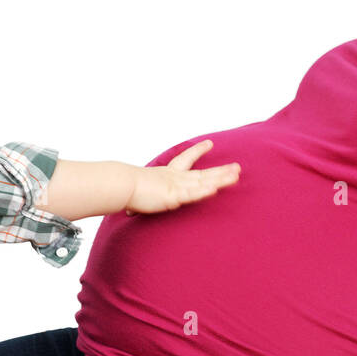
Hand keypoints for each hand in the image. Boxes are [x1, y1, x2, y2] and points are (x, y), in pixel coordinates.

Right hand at [125, 139, 240, 214]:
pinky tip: (217, 188)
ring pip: (203, 182)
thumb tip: (129, 212)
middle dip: (221, 171)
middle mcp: (174, 179)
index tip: (209, 143)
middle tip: (237, 167)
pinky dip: (205, 191)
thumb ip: (136, 203)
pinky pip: (193, 194)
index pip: (185, 160)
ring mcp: (176, 187)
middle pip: (203, 173)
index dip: (197, 151)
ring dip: (221, 179)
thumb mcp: (135, 194)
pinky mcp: (173, 196)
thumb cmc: (123, 189)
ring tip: (236, 175)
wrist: (119, 185)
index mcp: (166, 175)